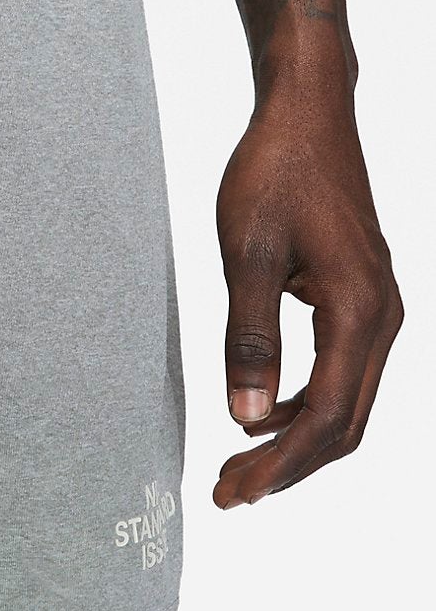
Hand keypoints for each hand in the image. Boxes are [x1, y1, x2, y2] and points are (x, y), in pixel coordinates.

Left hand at [214, 85, 400, 507]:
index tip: (232, 494)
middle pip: (344, 422)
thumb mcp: (246, 256)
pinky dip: (304, 403)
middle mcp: (383, 318)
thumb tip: (244, 416)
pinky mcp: (361, 298)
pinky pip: (342, 372)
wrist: (307, 115)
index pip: (324, 417)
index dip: (279, 465)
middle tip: (227, 493)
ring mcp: (378, 308)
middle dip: (287, 467)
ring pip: (346, 401)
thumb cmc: (275, 174)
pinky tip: (261, 412)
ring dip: (294, 439)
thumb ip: (247, 337)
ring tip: (237, 463)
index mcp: (359, 312)